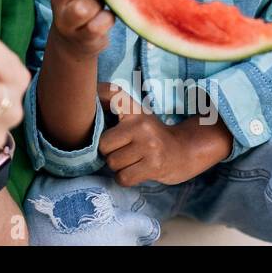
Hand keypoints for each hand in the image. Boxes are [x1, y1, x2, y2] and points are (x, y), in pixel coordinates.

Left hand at [97, 83, 231, 185]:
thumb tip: (87, 106)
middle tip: (121, 151)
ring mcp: (149, 145)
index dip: (99, 93)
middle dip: (108, 153)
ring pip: (113, 163)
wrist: (184, 152)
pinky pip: (123, 177)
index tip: (91, 95)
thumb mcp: (137, 118)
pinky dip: (124, 179)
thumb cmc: (152, 137)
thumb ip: (116, 112)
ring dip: (117, 167)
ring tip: (130, 162)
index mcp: (136, 111)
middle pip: (104, 144)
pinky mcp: (154, 165)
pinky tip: (134, 172)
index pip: (113, 94)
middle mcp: (141, 125)